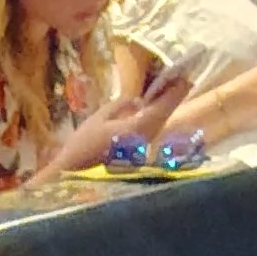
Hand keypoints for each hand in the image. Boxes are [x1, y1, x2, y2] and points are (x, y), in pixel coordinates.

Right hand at [39, 67, 194, 179]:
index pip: (165, 105)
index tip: (184, 76)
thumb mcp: (98, 119)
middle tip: (174, 80)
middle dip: (170, 97)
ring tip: (160, 92)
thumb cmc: (81, 148)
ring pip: (158, 125)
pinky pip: (149, 134)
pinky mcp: (137, 158)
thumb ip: (120, 105)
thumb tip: (136, 100)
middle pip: (164, 115)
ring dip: (161, 109)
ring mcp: (143, 151)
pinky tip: (146, 113)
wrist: (72, 179)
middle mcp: (146, 140)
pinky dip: (151, 121)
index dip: (176, 90)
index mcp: (138, 127)